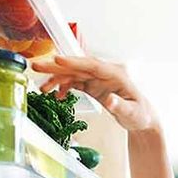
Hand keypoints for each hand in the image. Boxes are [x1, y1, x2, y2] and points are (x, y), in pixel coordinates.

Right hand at [32, 55, 159, 132]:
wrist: (142, 118)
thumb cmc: (140, 114)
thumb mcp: (133, 113)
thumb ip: (121, 107)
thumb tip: (110, 101)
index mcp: (116, 75)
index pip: (93, 65)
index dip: (75, 62)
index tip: (58, 60)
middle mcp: (105, 74)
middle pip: (78, 66)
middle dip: (57, 66)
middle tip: (36, 66)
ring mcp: (98, 79)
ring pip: (73, 74)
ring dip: (56, 78)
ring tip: (42, 88)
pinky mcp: (93, 86)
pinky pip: (75, 82)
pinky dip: (64, 87)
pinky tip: (56, 96)